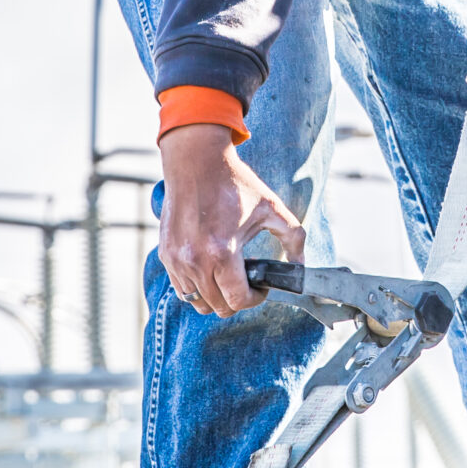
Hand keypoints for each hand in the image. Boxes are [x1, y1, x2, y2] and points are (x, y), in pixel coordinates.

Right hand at [156, 123, 306, 316]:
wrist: (195, 161)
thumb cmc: (233, 182)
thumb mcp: (271, 207)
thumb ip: (293, 238)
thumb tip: (300, 267)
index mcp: (222, 253)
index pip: (238, 300)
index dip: (255, 299)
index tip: (261, 288)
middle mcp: (195, 261)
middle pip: (218, 307)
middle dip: (237, 299)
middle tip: (247, 282)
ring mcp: (176, 259)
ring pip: (197, 301)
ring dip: (215, 296)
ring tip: (227, 276)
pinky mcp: (166, 253)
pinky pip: (181, 287)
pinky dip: (197, 286)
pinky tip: (210, 268)